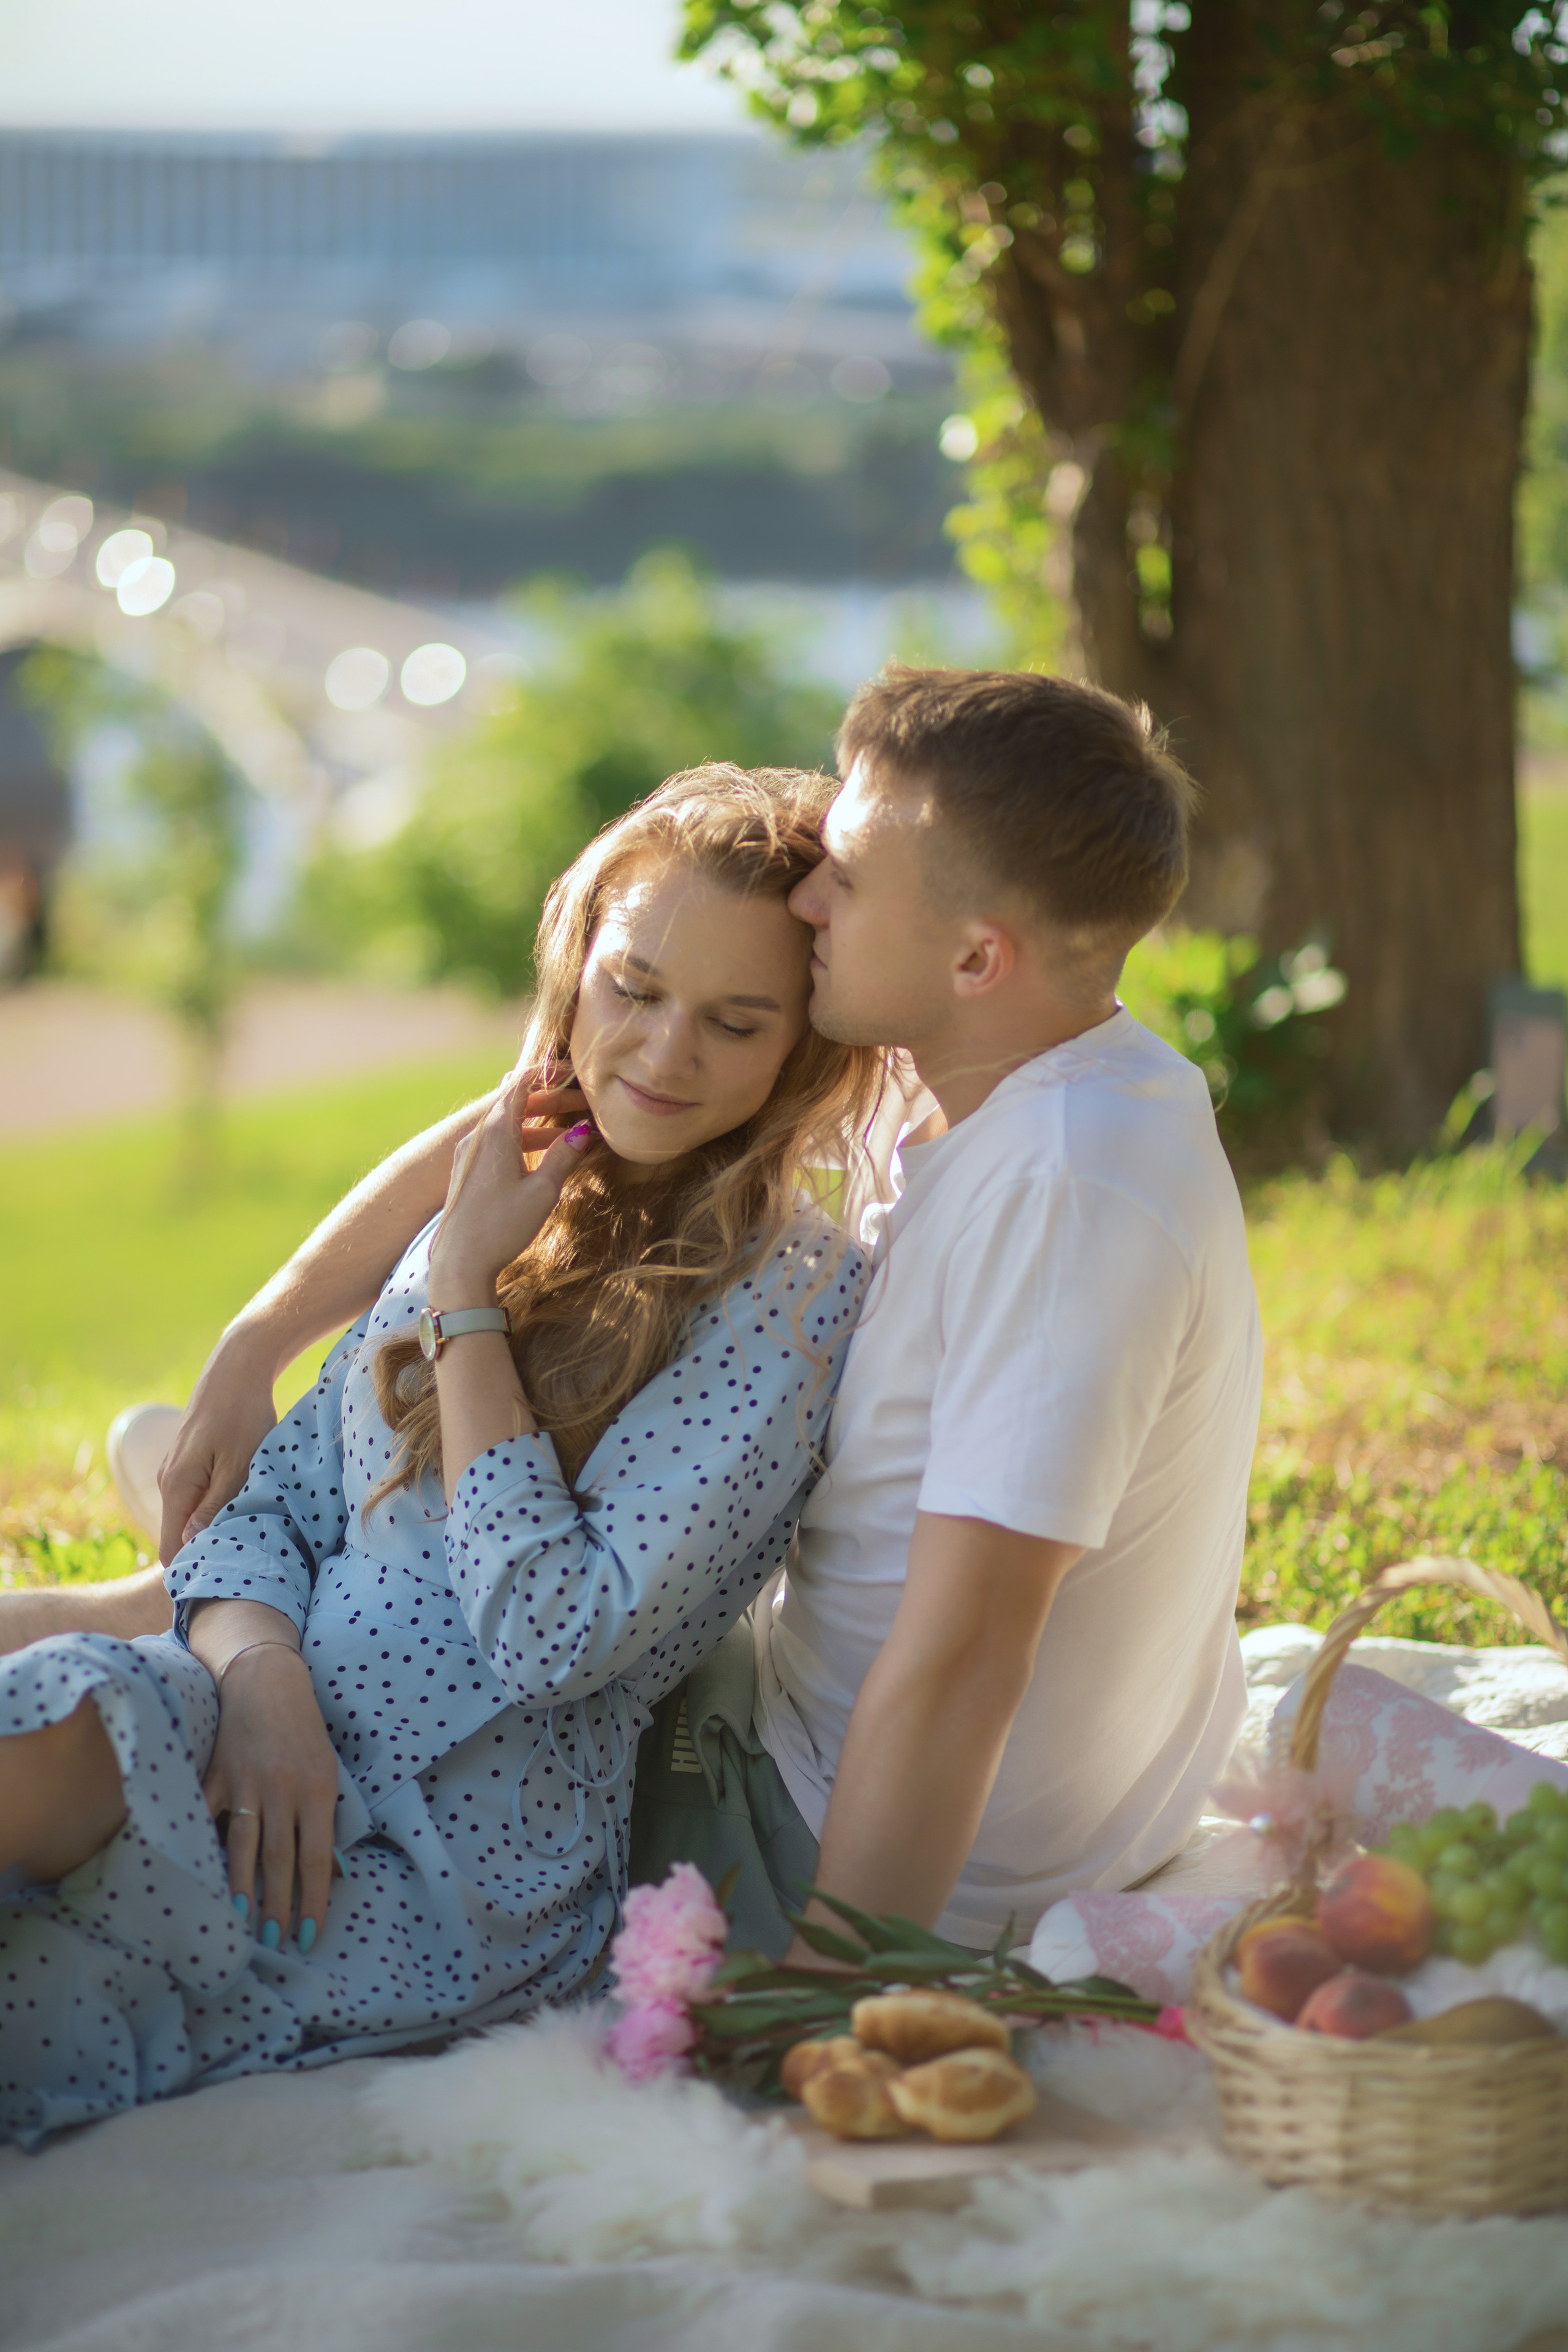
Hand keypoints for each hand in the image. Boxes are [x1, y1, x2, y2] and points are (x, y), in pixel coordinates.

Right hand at [158, 1327, 281, 1565]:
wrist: (237, 1368)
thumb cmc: (244, 1414)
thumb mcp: (238, 1463)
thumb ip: (214, 1505)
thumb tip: (189, 1543)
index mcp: (176, 1487)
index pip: (168, 1549)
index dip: (190, 1571)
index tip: (220, 1586)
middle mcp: (168, 1483)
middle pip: (177, 1537)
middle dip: (204, 1554)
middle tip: (241, 1569)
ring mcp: (175, 1472)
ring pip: (188, 1518)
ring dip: (212, 1532)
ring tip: (247, 1543)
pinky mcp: (188, 1464)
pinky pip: (195, 1500)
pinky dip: (214, 1511)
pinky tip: (241, 1511)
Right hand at [202, 1644, 339, 1950]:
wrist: (268, 1683)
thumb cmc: (304, 1733)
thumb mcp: (327, 1772)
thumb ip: (324, 1816)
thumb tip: (328, 1871)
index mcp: (317, 1791)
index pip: (317, 1857)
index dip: (313, 1899)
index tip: (309, 1935)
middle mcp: (283, 1791)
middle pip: (280, 1860)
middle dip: (278, 1906)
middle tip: (275, 1942)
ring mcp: (246, 1783)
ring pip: (243, 1847)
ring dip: (242, 1890)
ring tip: (241, 1924)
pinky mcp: (216, 1775)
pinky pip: (208, 1818)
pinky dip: (204, 1848)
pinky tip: (201, 1878)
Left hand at [428, 1071, 595, 1303]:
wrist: (459, 1262)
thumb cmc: (502, 1226)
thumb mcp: (542, 1191)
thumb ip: (563, 1156)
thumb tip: (584, 1130)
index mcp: (495, 1133)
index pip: (519, 1084)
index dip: (546, 1073)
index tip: (572, 1073)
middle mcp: (477, 1137)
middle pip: (514, 1103)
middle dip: (550, 1101)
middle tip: (583, 1106)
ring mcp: (469, 1154)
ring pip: (506, 1125)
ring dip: (539, 1125)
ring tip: (571, 1134)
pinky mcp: (466, 1172)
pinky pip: (496, 1143)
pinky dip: (522, 1140)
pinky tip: (542, 1157)